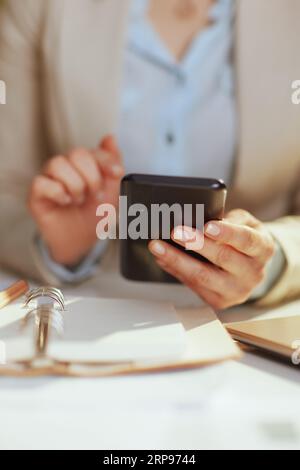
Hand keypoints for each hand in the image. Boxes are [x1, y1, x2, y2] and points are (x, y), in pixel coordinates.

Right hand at [28, 136, 123, 265]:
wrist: (81, 242)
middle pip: (76, 153)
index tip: (117, 173)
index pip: (93, 151)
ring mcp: (49, 178)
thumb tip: (111, 137)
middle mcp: (66, 167)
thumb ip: (113, 163)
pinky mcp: (36, 193)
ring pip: (57, 164)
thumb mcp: (112, 191)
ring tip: (79, 201)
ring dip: (75, 186)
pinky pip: (41, 182)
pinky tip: (65, 202)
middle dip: (92, 176)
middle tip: (96, 195)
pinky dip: (57, 192)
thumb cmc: (94, 215)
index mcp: (85, 165)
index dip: (106, 161)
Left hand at [149, 209, 275, 309]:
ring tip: (158, 247)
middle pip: (222, 258)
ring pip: (203, 276)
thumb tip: (200, 219)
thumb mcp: (245, 223)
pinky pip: (193, 285)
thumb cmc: (245, 241)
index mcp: (263, 249)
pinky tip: (162, 258)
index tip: (207, 226)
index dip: (226, 233)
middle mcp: (253, 273)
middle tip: (175, 232)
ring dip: (177, 260)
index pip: (246, 240)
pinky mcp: (219, 301)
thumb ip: (229, 219)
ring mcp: (236, 291)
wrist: (251, 267)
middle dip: (195, 244)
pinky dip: (174, 269)